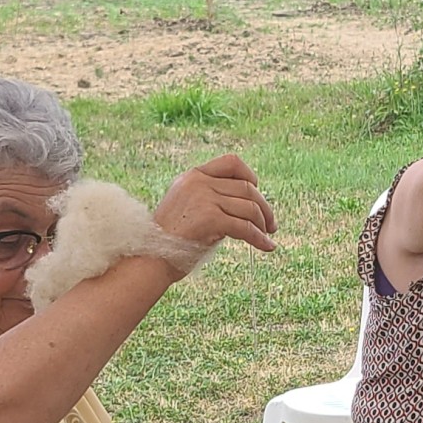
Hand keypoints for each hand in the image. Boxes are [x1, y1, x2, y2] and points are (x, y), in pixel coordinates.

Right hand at [155, 153, 277, 252]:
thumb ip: (212, 199)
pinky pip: (245, 227)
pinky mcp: (210, 218)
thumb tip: (248, 205)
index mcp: (193, 176)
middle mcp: (198, 182)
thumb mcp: (188, 207)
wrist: (151, 260)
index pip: (232, 162)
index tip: (258, 194)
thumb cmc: (172, 239)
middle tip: (271, 225)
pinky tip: (267, 247)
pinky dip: (260, 239)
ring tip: (267, 237)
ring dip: (263, 224)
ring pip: (249, 207)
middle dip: (264, 207)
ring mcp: (204, 198)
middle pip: (247, 187)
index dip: (250, 176)